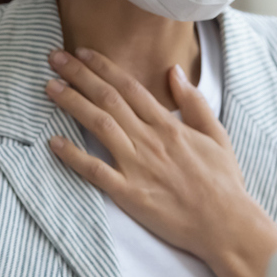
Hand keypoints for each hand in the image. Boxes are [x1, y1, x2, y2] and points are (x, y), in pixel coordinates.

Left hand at [44, 47, 276, 276]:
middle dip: (79, 75)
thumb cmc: (223, 182)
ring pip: (99, 126)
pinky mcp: (129, 194)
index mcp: (169, 125)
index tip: (82, 52)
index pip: (130, 87)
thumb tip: (174, 72)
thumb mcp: (216, 134)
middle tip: (54, 58)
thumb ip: (194, 102)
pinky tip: (54, 142)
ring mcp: (137, 166)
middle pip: (108, 99)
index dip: (103, 67)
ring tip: (50, 87)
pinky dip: (73, 156)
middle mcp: (150, 139)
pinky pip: (95, 171)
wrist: (226, 224)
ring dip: (72, 104)